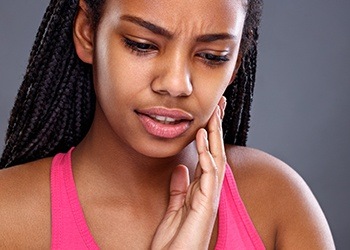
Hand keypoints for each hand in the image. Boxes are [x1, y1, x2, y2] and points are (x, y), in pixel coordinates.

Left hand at [151, 97, 226, 249]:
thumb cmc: (174, 240)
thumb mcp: (174, 208)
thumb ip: (179, 188)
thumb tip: (181, 169)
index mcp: (202, 190)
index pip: (208, 156)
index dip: (210, 135)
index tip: (208, 115)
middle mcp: (209, 191)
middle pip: (216, 152)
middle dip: (217, 128)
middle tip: (219, 105)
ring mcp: (210, 197)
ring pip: (217, 158)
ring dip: (215, 135)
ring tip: (213, 113)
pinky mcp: (206, 204)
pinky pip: (209, 173)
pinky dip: (207, 153)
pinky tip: (203, 137)